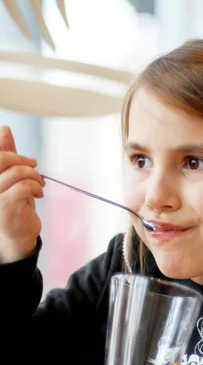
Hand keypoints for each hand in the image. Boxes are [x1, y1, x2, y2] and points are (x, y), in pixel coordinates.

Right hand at [0, 125, 43, 262]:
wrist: (17, 235)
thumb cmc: (13, 205)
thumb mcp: (10, 177)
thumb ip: (6, 154)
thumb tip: (4, 129)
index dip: (10, 150)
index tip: (29, 160)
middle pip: (3, 159)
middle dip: (22, 160)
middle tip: (35, 168)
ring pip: (17, 172)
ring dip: (34, 176)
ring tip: (38, 184)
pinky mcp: (5, 206)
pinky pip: (24, 186)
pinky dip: (35, 187)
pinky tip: (38, 193)